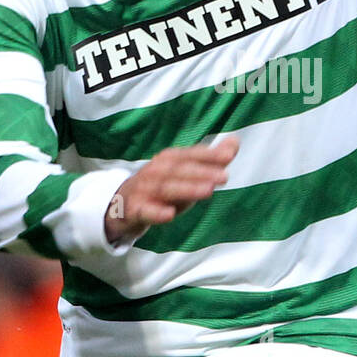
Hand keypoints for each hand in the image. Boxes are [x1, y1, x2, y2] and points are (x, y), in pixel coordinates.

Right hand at [104, 136, 239, 243]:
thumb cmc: (162, 187)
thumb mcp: (186, 173)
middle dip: (202, 172)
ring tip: (208, 191)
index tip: (229, 155)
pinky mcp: (135, 210)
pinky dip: (156, 212)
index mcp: (169, 159)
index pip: (190, 155)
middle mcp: (156, 171)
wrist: (121, 205)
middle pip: (180, 170)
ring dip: (187, 189)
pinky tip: (169, 215)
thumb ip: (210, 159)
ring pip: (166, 189)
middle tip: (224, 176)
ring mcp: (144, 190)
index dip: (209, 155)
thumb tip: (235, 142)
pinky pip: (145, 211)